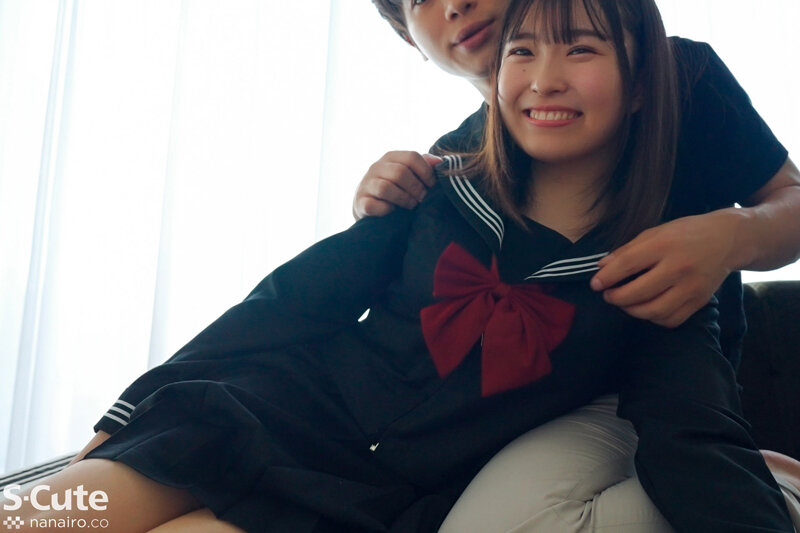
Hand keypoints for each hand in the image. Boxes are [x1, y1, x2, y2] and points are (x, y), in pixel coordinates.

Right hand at [352, 151, 441, 219]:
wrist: (370, 208)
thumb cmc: (396, 189)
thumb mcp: (409, 174)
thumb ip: (424, 166)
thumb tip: (439, 161)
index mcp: (391, 157)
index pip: (412, 157)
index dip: (426, 172)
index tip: (432, 186)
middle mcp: (376, 167)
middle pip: (400, 172)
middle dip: (416, 188)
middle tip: (422, 199)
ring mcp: (366, 184)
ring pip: (386, 188)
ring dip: (403, 199)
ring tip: (411, 205)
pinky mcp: (360, 202)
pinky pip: (374, 205)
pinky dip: (386, 210)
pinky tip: (393, 211)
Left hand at [590, 211, 740, 327]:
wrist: (728, 240)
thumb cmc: (686, 233)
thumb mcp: (655, 232)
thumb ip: (628, 250)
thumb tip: (602, 268)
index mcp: (664, 245)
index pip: (628, 264)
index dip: (607, 277)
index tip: (595, 284)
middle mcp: (679, 267)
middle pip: (638, 292)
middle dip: (616, 297)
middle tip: (608, 295)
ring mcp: (691, 287)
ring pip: (654, 311)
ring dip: (632, 310)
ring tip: (625, 303)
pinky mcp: (700, 301)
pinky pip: (671, 319)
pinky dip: (654, 318)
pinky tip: (647, 309)